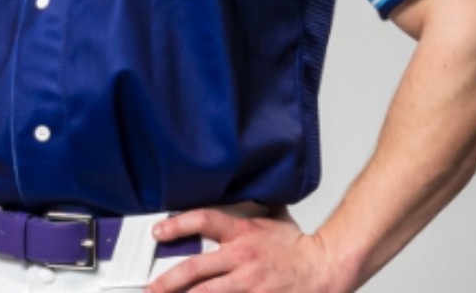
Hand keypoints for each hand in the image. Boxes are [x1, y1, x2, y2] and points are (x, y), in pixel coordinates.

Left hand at [147, 207, 333, 292]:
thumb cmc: (298, 247)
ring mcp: (249, 284)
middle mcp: (242, 258)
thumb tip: (244, 193)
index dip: (178, 225)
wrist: (324, 268)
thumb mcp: (273, 218)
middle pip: (197, 268)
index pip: (205, 220)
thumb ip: (253, 209)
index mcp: (243, 233)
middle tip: (152, 287)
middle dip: (169, 280)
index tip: (159, 232)